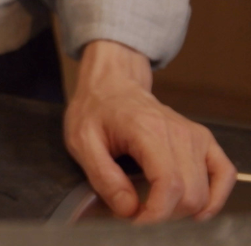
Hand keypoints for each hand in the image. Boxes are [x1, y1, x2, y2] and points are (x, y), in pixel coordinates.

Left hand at [64, 40, 236, 222]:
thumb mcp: (82, 142)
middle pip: (190, 193)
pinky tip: (196, 208)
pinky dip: (214, 197)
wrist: (112, 85)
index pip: (169, 184)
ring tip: (157, 208)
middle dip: (166, 215)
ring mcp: (195, 136)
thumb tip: (128, 209)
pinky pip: (224, 174)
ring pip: (205, 190)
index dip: (156, 214)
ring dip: (184, 210)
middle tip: (140, 214)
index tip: (136, 221)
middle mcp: (178, 132)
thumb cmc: (95, 110)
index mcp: (147, 130)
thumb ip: (103, 177)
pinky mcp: (203, 140)